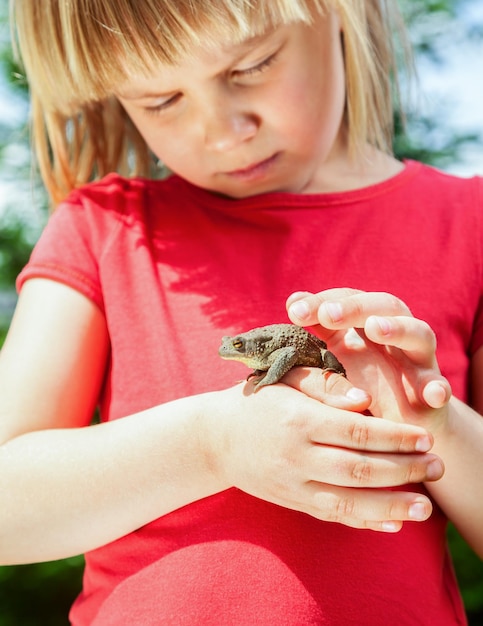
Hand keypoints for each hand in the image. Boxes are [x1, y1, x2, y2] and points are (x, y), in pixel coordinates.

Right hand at [204, 379, 443, 532]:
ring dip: (391, 505)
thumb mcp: (287, 379)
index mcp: (298, 420)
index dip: (395, 437)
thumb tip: (367, 401)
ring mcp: (292, 485)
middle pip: (359, 470)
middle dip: (403, 471)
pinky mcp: (291, 502)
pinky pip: (331, 517)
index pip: (356, 432)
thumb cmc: (258, 398)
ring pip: (348, 502)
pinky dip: (364, 523)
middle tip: (437, 467)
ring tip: (426, 506)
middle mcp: (295, 457)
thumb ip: (326, 387)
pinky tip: (392, 522)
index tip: (425, 437)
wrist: (215, 437)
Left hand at [286, 288, 451, 430]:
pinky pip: (439, 385)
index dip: (322, 301)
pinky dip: (438, 388)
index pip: (347, 299)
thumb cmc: (359, 387)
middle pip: (383, 306)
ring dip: (398, 328)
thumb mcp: (333, 360)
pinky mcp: (433, 390)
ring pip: (417, 334)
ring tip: (376, 328)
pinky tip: (433, 394)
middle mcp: (395, 334)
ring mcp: (417, 359)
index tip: (294, 311)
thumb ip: (318, 334)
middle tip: (328, 314)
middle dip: (354, 307)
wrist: (397, 428)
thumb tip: (293, 303)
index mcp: (366, 324)